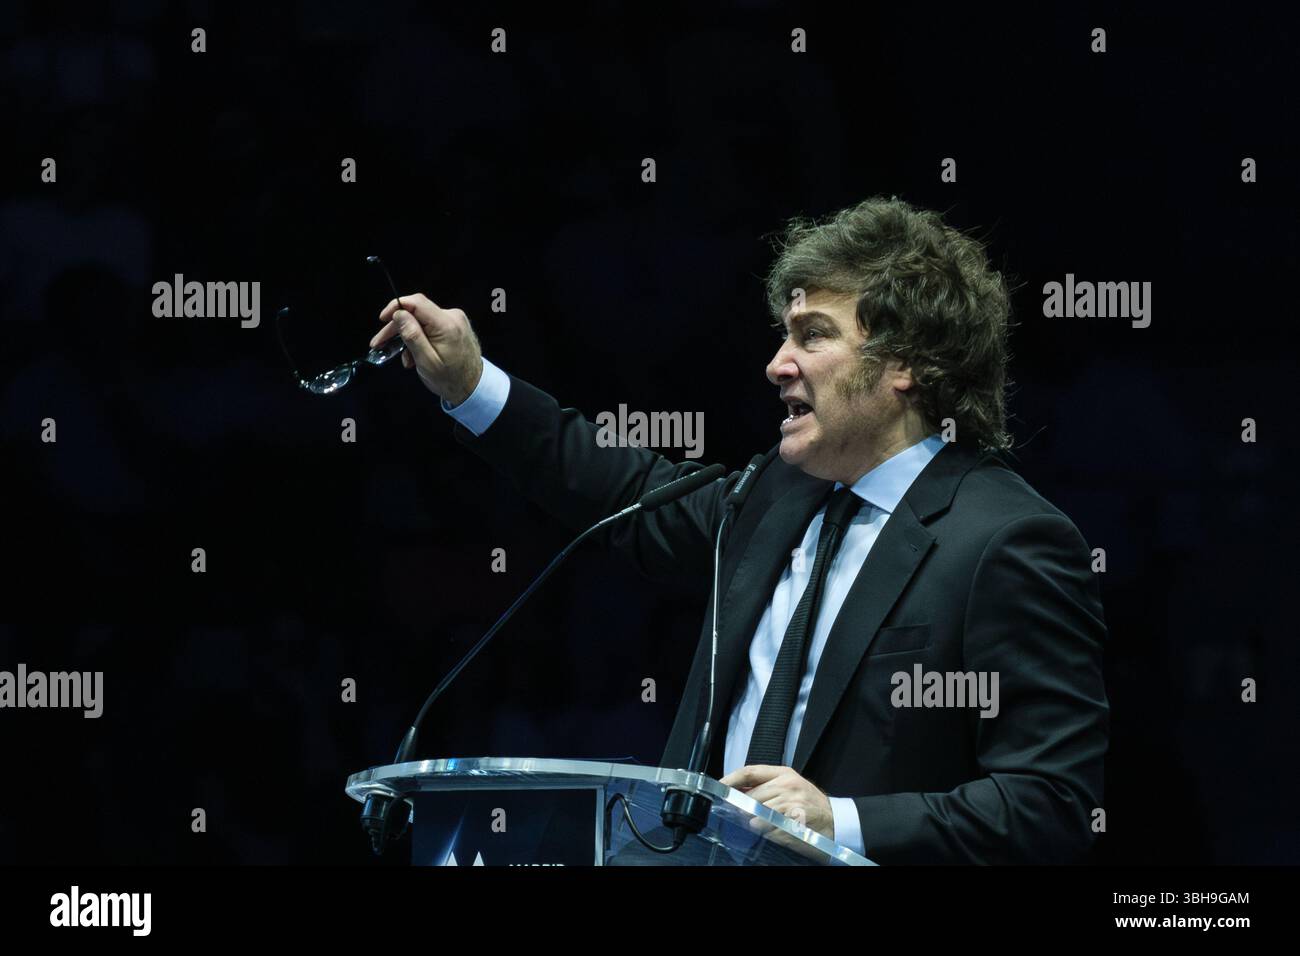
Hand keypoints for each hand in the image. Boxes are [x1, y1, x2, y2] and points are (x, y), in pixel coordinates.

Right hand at [371, 293, 482, 403]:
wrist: (473, 388)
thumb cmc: (450, 379)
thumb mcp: (426, 361)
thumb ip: (412, 335)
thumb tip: (399, 314)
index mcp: (446, 324)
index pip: (416, 302)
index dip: (396, 307)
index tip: (382, 319)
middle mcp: (452, 317)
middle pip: (416, 313)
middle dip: (396, 328)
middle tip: (379, 343)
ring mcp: (455, 321)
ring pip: (421, 321)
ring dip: (408, 337)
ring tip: (403, 358)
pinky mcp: (454, 326)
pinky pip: (430, 327)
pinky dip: (420, 339)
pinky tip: (415, 356)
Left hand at [719, 764, 834, 841]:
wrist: (836, 821)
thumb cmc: (809, 804)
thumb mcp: (789, 787)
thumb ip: (765, 786)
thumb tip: (737, 791)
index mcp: (783, 773)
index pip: (750, 771)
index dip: (731, 779)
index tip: (719, 787)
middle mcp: (787, 784)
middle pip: (751, 795)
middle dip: (742, 808)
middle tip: (740, 815)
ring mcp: (792, 801)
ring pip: (758, 813)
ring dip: (755, 822)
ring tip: (762, 825)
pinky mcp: (796, 819)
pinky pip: (770, 828)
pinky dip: (767, 832)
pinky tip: (774, 831)